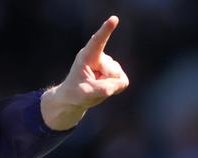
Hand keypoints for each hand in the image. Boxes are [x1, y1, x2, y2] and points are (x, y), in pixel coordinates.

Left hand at [41, 15, 129, 129]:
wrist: (75, 98)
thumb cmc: (75, 93)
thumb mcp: (85, 93)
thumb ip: (102, 89)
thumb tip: (120, 82)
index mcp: (87, 56)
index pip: (98, 41)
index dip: (106, 30)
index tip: (114, 19)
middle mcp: (100, 56)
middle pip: (111, 71)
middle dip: (104, 84)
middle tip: (90, 86)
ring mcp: (109, 63)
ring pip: (117, 78)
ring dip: (107, 86)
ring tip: (95, 86)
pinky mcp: (116, 72)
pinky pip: (122, 82)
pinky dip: (114, 89)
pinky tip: (103, 86)